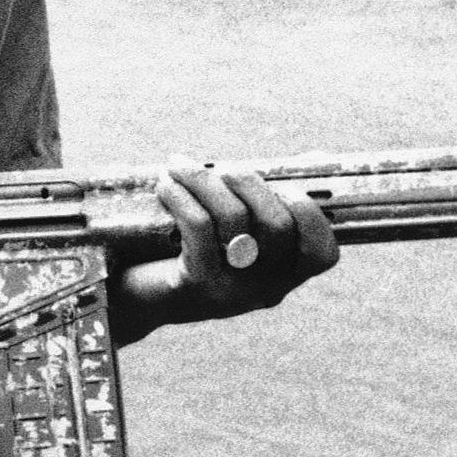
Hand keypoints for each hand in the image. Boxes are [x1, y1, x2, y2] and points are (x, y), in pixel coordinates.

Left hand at [154, 163, 338, 314]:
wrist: (134, 298)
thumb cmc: (190, 251)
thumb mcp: (233, 232)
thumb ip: (267, 201)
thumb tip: (315, 158)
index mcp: (282, 277)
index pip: (322, 253)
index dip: (307, 213)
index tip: (279, 188)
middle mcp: (264, 290)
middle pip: (277, 225)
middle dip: (249, 182)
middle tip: (221, 170)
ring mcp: (231, 292)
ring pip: (234, 219)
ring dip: (204, 179)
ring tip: (179, 165)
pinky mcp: (195, 285)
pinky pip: (199, 227)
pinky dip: (182, 195)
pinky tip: (166, 183)